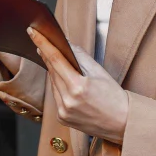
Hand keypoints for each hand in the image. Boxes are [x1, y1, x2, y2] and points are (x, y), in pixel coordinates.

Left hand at [27, 27, 128, 143]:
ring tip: (60, 64)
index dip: (42, 44)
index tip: (32, 32)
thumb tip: (65, 44)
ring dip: (54, 73)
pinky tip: (66, 84)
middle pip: (52, 71)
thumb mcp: (99, 72)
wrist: (123, 124)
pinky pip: (56, 97)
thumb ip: (80, 56)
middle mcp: (67, 101)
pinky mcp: (62, 118)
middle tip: (45, 43)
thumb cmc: (115, 97)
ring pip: (52, 84)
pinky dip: (58, 88)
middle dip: (48, 56)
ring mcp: (63, 112)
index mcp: (78, 87)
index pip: (55, 59)